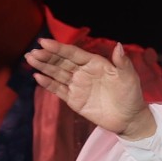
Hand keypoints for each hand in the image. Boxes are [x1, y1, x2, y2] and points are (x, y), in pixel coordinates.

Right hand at [26, 39, 153, 137]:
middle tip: (32, 52)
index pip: (73, 53)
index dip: (58, 48)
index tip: (43, 42)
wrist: (129, 119)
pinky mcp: (74, 100)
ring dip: (44, 66)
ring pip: (57, 74)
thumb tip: (118, 45)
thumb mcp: (129, 77)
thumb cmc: (131, 95)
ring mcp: (77, 86)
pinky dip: (48, 84)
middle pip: (61, 62)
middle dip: (46, 56)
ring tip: (30, 59)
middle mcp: (83, 72)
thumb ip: (122, 62)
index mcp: (94, 63)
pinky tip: (38, 77)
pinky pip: (59, 90)